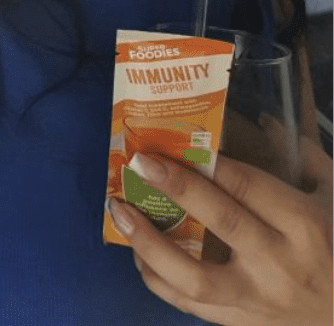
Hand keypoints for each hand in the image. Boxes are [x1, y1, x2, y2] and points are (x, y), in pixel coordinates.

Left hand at [107, 136, 331, 325]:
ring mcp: (257, 299)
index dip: (210, 163)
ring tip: (121, 212)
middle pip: (221, 220)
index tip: (177, 143)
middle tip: (140, 164)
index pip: (248, 187)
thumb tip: (266, 120)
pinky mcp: (241, 324)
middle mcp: (278, 262)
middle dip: (176, 188)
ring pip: (195, 277)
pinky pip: (190, 306)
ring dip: (150, 243)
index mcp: (303, 224)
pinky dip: (158, 280)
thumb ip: (305, 160)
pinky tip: (138, 253)